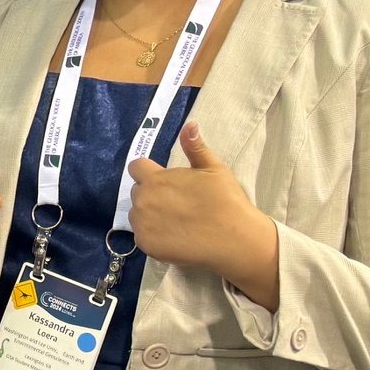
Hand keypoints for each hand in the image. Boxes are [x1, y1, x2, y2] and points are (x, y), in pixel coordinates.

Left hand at [127, 124, 280, 308]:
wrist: (234, 238)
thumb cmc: (225, 200)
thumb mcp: (213, 168)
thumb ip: (195, 147)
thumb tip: (189, 124)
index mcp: (155, 179)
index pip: (136, 168)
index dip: (149, 172)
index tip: (166, 182)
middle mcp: (142, 200)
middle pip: (137, 192)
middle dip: (152, 194)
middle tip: (177, 204)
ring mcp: (142, 224)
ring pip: (137, 215)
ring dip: (150, 215)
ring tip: (176, 221)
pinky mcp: (145, 245)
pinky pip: (142, 236)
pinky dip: (154, 236)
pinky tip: (175, 237)